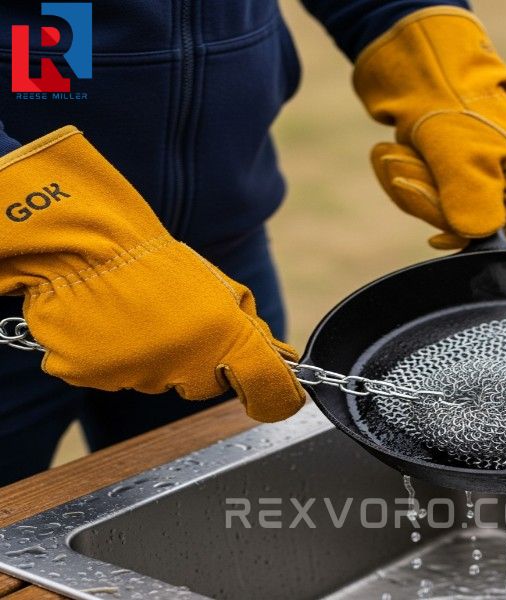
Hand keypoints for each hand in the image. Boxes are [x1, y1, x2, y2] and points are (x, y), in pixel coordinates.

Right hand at [0, 127, 304, 421]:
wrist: (85, 242)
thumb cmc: (160, 264)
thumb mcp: (221, 289)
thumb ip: (252, 332)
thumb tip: (283, 360)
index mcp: (224, 334)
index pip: (267, 387)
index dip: (274, 395)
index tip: (274, 397)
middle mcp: (185, 362)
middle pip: (206, 384)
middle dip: (202, 361)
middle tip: (180, 322)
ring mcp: (136, 373)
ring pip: (158, 380)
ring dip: (156, 357)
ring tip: (139, 315)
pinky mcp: (92, 377)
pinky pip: (114, 377)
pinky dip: (114, 358)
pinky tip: (109, 324)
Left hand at [354, 7, 505, 248]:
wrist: (431, 71)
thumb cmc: (452, 110)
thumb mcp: (462, 155)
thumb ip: (471, 198)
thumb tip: (477, 234)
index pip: (491, 231)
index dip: (449, 224)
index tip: (414, 195)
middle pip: (466, 221)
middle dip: (424, 195)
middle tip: (398, 159)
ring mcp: (497, 178)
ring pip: (446, 210)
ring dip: (412, 183)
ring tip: (396, 151)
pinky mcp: (471, 172)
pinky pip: (435, 196)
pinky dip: (411, 178)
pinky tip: (400, 154)